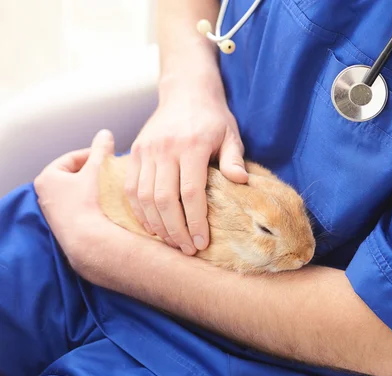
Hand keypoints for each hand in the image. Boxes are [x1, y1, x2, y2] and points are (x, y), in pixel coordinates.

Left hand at [34, 129, 118, 268]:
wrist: (86, 239)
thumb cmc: (86, 203)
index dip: (92, 155)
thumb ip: (100, 151)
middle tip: (109, 171)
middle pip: (74, 174)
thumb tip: (105, 134)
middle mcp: (45, 193)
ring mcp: (53, 210)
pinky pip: (78, 204)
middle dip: (92, 171)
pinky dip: (89, 200)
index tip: (108, 157)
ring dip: (92, 186)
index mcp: (47, 177)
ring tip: (109, 186)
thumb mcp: (95, 171)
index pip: (72, 158)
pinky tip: (103, 202)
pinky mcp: (63, 223)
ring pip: (76, 190)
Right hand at [126, 82, 247, 255]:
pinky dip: (139, 211)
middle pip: (164, 200)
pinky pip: (131, 188)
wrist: (186, 92)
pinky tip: (152, 226)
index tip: (202, 243)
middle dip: (176, 230)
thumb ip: (234, 159)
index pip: (191, 193)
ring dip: (156, 225)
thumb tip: (241, 182)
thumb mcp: (231, 135)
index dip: (196, 222)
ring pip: (144, 197)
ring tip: (171, 242)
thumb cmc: (213, 118)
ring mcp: (146, 151)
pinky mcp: (135, 152)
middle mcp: (164, 149)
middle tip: (187, 250)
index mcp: (191, 146)